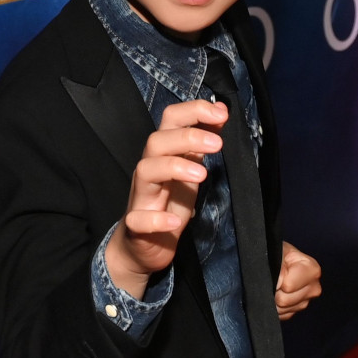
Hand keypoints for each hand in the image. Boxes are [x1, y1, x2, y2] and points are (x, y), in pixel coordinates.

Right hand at [103, 99, 225, 298]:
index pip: (170, 120)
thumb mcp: (189, 171)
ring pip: (146, 170)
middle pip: (156, 141)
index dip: (193, 111)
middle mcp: (149, 170)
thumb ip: (200, 145)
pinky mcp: (137, 226)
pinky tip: (176, 220)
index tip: (221, 112)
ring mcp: (141, 196)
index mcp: (163, 154)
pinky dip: (156, 218)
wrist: (143, 247)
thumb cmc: (167, 204)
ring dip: (174, 167)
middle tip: (218, 144)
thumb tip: (221, 115)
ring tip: (202, 174)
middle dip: (187, 136)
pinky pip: (139, 219)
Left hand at [275, 241, 321, 318]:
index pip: (289, 286)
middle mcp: (313, 287)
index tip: (275, 270)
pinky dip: (276, 306)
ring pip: (283, 309)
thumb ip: (279, 266)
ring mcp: (306, 301)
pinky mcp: (297, 310)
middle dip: (275, 291)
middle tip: (273, 279)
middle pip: (285, 300)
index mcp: (312, 269)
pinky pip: (282, 315)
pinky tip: (276, 293)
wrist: (273, 259)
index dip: (278, 280)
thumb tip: (279, 283)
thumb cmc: (276, 253)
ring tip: (274, 285)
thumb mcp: (277, 252)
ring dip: (274, 299)